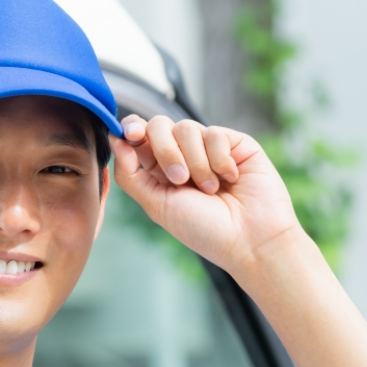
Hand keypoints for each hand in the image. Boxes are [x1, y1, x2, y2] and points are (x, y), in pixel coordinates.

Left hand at [110, 115, 303, 278]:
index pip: (139, 136)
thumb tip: (115, 138)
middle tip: (180, 179)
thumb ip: (130, 173)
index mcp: (160, 171)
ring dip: (196, 162)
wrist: (251, 240)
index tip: (131, 136)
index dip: (132, 130)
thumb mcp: (157, 205)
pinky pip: (215, 133)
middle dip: (165, 150)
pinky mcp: (237, 145)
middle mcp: (185, 157)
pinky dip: (219, 158)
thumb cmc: (206, 231)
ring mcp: (211, 149)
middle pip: (159, 125)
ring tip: (210, 188)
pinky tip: (230, 178)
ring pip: (187, 128)